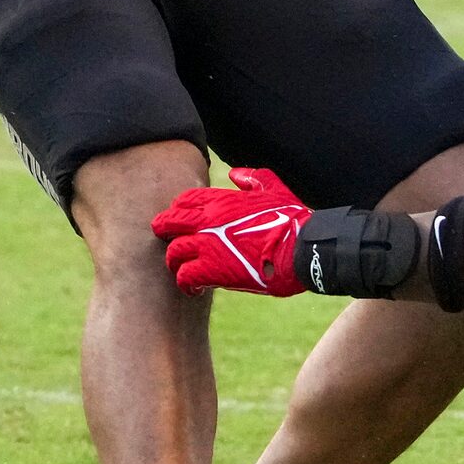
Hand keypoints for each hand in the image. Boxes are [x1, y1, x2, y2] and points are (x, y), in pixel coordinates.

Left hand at [152, 167, 312, 295]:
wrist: (300, 250)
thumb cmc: (290, 219)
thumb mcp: (274, 189)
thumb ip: (253, 178)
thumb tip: (235, 173)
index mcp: (221, 201)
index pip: (183, 200)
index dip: (177, 210)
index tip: (180, 221)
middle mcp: (208, 221)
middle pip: (167, 223)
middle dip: (163, 232)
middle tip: (168, 242)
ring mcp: (207, 246)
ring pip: (173, 253)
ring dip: (175, 262)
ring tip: (182, 270)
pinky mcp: (212, 271)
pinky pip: (184, 277)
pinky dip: (185, 284)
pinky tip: (194, 289)